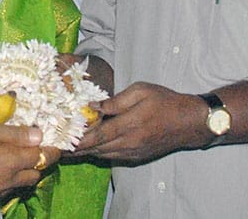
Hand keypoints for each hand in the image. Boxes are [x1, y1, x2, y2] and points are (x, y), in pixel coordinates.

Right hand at [0, 117, 56, 211]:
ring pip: (14, 187)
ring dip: (16, 176)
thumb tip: (39, 134)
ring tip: (5, 164)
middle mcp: (7, 182)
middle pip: (33, 176)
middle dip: (36, 165)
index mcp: (10, 161)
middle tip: (30, 153)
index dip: (51, 150)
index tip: (56, 146)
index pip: (42, 157)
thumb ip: (13, 133)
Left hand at [71, 82, 208, 163]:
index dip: (78, 139)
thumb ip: (116, 100)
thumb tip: (94, 106)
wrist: (190, 122)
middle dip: (76, 148)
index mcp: (130, 125)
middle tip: (57, 144)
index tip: (61, 138)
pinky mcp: (137, 157)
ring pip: (103, 155)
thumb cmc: (165, 101)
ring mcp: (134, 153)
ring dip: (85, 152)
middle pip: (97, 149)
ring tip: (66, 147)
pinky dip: (98, 153)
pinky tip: (88, 149)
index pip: (98, 135)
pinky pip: (112, 157)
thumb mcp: (141, 91)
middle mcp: (130, 143)